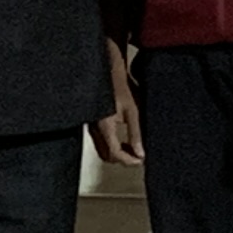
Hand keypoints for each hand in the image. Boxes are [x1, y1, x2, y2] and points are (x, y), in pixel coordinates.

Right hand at [92, 48, 144, 166]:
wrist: (108, 71)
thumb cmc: (120, 86)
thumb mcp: (133, 111)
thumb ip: (136, 134)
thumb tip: (140, 153)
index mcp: (105, 127)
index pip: (115, 154)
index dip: (129, 161)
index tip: (140, 160)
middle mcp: (95, 129)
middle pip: (106, 156)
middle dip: (122, 159)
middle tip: (137, 156)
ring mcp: (92, 126)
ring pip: (102, 149)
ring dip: (117, 153)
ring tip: (132, 147)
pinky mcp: (92, 122)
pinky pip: (100, 141)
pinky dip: (112, 145)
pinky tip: (122, 138)